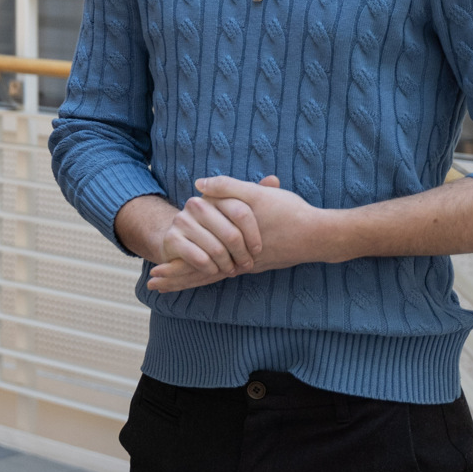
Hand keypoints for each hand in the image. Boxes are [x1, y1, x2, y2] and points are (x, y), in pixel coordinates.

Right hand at [128, 177, 267, 292]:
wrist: (180, 242)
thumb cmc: (214, 229)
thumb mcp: (234, 212)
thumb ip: (254, 195)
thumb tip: (274, 180)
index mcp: (214, 195)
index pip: (241, 212)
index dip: (253, 235)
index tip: (258, 250)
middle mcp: (196, 204)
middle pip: (231, 234)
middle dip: (242, 254)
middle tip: (247, 265)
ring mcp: (182, 221)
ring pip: (216, 248)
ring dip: (227, 264)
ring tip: (232, 270)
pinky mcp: (172, 239)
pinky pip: (199, 258)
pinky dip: (211, 268)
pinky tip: (215, 270)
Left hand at [147, 175, 327, 291]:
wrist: (320, 235)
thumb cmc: (289, 213)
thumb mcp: (257, 195)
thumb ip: (227, 187)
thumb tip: (198, 185)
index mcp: (232, 249)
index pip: (196, 264)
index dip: (174, 269)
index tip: (152, 274)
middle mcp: (237, 262)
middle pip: (200, 275)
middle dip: (175, 279)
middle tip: (152, 286)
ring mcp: (247, 264)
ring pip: (213, 275)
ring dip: (191, 278)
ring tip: (170, 285)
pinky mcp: (257, 262)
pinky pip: (228, 271)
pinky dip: (212, 273)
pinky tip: (208, 272)